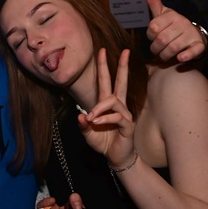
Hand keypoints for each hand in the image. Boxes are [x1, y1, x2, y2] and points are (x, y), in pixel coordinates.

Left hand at [80, 48, 135, 168]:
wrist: (114, 157)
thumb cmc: (103, 142)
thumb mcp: (87, 133)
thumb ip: (83, 124)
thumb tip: (80, 115)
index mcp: (106, 104)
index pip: (106, 81)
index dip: (104, 66)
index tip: (102, 50)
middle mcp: (117, 105)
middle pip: (120, 82)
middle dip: (122, 66)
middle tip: (125, 51)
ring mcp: (124, 114)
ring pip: (113, 101)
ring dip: (99, 108)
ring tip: (91, 118)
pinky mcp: (127, 124)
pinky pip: (116, 116)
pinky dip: (104, 119)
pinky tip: (96, 123)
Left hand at [144, 0, 206, 61]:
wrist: (193, 35)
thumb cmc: (173, 25)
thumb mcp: (162, 13)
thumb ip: (153, 1)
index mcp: (172, 15)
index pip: (153, 27)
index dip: (150, 35)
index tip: (153, 37)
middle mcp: (182, 23)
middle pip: (161, 39)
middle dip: (155, 48)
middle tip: (157, 49)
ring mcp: (191, 34)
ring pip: (172, 48)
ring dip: (165, 55)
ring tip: (164, 55)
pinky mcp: (199, 45)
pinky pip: (193, 51)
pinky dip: (186, 55)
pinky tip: (181, 58)